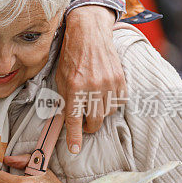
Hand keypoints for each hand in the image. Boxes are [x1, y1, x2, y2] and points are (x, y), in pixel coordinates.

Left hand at [57, 5, 125, 152]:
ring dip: (99, 113)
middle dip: (88, 127)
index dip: (74, 136)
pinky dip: (111, 104)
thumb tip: (65, 119)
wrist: (89, 34)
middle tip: (84, 123)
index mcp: (75, 87)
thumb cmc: (71, 56)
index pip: (74, 119)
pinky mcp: (120, 80)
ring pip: (107, 113)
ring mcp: (109, 83)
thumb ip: (64, 99)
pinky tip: (103, 95)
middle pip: (95, 121)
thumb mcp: (60, 78)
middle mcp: (93, 87)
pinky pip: (118, 102)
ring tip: (92, 103)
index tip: (75, 148)